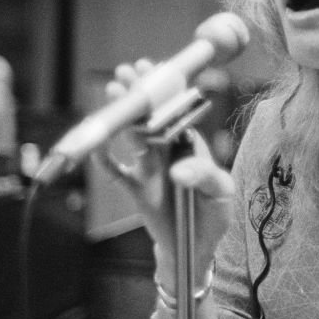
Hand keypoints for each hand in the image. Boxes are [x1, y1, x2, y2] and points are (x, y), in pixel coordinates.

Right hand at [100, 59, 234, 285]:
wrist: (196, 248)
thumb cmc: (213, 214)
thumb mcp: (221, 194)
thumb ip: (205, 177)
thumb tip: (177, 170)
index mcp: (189, 145)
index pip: (174, 113)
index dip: (163, 91)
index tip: (153, 72)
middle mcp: (167, 152)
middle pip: (150, 117)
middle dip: (139, 93)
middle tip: (127, 71)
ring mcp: (150, 169)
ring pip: (131, 136)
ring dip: (122, 115)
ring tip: (114, 90)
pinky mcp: (137, 189)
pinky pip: (116, 172)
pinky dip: (105, 161)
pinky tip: (97, 147)